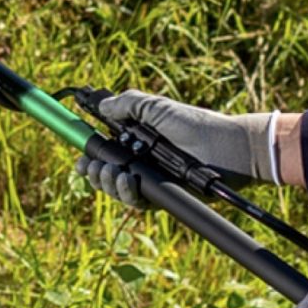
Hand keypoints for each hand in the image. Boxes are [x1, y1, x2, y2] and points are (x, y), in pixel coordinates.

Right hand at [93, 91, 280, 184]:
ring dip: (108, 184)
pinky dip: (128, 195)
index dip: (91, 155)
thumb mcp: (158, 109)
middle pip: (107, 173)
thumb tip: (101, 105)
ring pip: (119, 190)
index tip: (80, 158)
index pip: (106, 150)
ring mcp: (153, 179)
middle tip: (91, 168)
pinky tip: (128, 183)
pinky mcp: (164, 196)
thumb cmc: (196, 125)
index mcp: (138, 139)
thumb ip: (129, 105)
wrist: (227, 149)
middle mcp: (142, 161)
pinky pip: (139, 202)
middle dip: (94, 172)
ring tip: (113, 174)